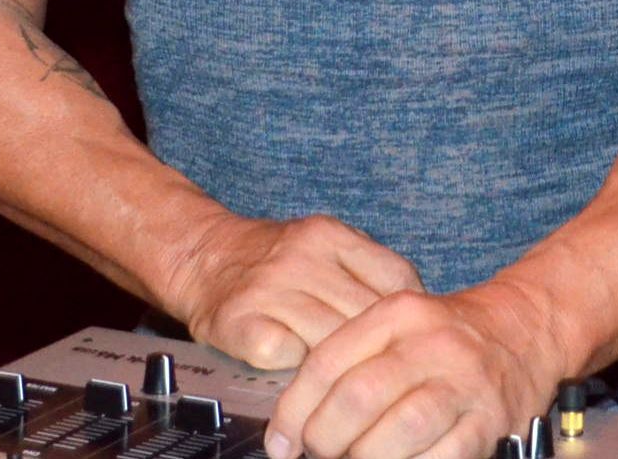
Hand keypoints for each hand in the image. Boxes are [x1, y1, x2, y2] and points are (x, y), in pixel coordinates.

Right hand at [168, 212, 422, 368]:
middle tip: (384, 372)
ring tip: (347, 383)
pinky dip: (299, 370)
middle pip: (365, 314)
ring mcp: (271, 288)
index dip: (408, 313)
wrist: (202, 255)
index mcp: (329, 233)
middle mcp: (302, 256)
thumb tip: (416, 312)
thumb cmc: (273, 262)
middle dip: (376, 348)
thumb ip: (363, 267)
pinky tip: (302, 373)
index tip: (410, 335)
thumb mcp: (322, 244)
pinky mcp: (244, 321)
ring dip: (340, 367)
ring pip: (331, 340)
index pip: (395, 276)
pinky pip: (289, 356)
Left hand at [263, 281, 561, 458]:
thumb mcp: (398, 326)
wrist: (522, 332)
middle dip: (325, 438)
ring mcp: (463, 383)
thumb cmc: (445, 339)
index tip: (282, 441)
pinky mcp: (488, 422)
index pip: (328, 361)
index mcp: (397, 313)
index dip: (295, 409)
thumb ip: (351, 361)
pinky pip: (438, 457)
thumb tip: (296, 422)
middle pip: (358, 397)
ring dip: (364, 458)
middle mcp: (430, 342)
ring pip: (397, 431)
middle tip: (320, 451)